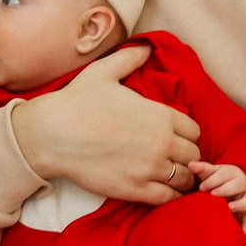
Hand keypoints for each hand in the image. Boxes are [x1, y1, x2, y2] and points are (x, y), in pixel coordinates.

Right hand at [11, 46, 200, 205]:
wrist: (51, 134)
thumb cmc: (76, 102)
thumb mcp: (104, 72)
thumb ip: (130, 58)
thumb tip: (145, 47)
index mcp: (159, 114)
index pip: (194, 130)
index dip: (187, 134)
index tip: (175, 138)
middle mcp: (161, 142)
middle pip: (193, 155)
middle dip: (186, 156)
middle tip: (174, 159)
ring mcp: (150, 168)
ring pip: (185, 179)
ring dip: (181, 178)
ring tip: (171, 177)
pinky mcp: (136, 189)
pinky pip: (169, 198)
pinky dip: (171, 196)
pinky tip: (162, 191)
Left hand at [191, 161, 245, 231]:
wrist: (231, 187)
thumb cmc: (218, 180)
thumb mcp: (210, 173)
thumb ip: (202, 169)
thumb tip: (191, 164)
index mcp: (232, 174)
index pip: (224, 175)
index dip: (213, 180)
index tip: (202, 187)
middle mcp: (243, 185)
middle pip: (238, 185)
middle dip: (225, 189)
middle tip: (213, 194)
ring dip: (240, 204)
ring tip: (229, 208)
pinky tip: (241, 232)